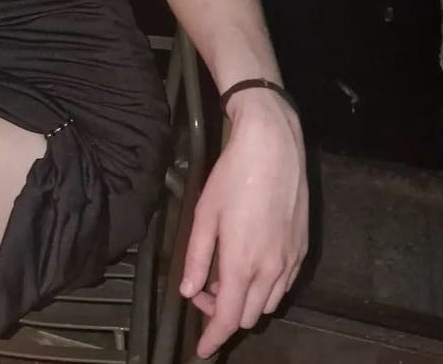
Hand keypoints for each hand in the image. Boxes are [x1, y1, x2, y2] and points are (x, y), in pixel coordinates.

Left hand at [179, 90, 308, 358]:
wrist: (274, 148)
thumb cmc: (233, 176)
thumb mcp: (204, 213)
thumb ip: (196, 256)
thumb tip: (188, 291)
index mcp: (242, 263)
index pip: (229, 318)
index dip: (214, 338)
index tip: (202, 349)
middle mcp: (271, 270)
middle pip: (250, 315)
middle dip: (225, 312)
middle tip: (204, 289)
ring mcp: (291, 261)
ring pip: (269, 303)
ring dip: (246, 300)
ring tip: (223, 273)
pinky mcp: (302, 249)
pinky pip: (284, 284)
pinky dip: (265, 286)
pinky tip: (250, 263)